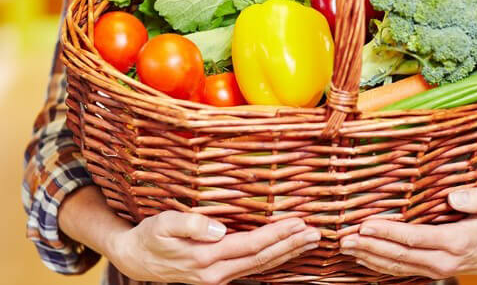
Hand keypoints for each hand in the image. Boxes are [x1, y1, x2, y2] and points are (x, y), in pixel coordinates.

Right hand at [106, 211, 320, 284]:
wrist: (135, 259)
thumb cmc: (151, 236)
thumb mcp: (163, 224)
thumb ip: (190, 225)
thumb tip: (219, 228)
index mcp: (205, 258)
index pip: (251, 245)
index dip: (276, 234)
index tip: (298, 223)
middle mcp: (216, 274)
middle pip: (262, 259)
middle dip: (291, 245)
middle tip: (316, 233)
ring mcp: (218, 279)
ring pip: (261, 266)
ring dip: (287, 253)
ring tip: (309, 242)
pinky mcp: (219, 277)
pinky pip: (253, 269)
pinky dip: (273, 259)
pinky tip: (287, 252)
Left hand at [340, 188, 476, 278]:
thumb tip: (454, 196)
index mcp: (455, 242)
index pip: (413, 238)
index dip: (387, 233)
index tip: (364, 225)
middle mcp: (443, 261)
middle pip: (399, 256)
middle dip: (369, 248)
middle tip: (344, 239)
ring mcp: (437, 270)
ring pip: (397, 267)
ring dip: (369, 258)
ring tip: (346, 248)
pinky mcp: (432, 272)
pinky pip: (402, 271)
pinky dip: (380, 266)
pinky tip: (363, 259)